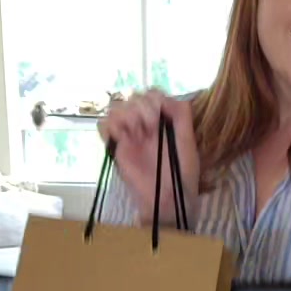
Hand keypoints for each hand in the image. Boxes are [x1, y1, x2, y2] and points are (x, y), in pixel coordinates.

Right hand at [99, 88, 199, 226]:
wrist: (167, 197)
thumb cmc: (181, 171)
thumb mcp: (188, 140)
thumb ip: (181, 114)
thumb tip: (164, 97)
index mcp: (162, 120)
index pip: (151, 94)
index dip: (153, 99)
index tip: (159, 116)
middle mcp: (144, 123)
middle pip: (132, 97)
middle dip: (141, 108)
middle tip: (150, 128)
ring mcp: (128, 134)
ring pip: (116, 108)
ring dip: (126, 116)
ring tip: (136, 134)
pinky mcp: (116, 146)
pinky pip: (103, 126)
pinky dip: (109, 126)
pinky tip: (122, 137)